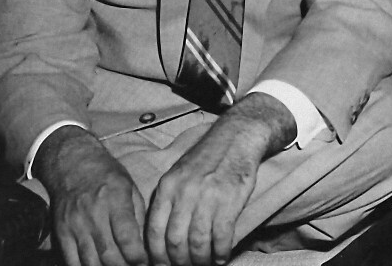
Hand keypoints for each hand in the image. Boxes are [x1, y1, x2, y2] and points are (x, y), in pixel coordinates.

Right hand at [35, 126, 147, 265]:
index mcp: (115, 200)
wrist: (72, 164)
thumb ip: (137, 215)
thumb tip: (144, 243)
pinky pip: (71, 261)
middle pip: (109, 254)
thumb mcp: (130, 187)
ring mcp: (75, 225)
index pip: (127, 237)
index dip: (137, 256)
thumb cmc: (107, 175)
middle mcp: (94, 214)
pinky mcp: (61, 233)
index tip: (144, 261)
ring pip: (91, 261)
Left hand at [145, 92, 295, 265]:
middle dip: (179, 262)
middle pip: (175, 242)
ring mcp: (208, 197)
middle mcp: (185, 193)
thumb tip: (159, 239)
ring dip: (201, 260)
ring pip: (198, 243)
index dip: (157, 255)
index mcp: (168, 187)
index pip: (154, 232)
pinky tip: (221, 256)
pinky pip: (221, 237)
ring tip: (204, 263)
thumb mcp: (178, 173)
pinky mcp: (230, 200)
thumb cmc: (207, 159)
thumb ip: (168, 201)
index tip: (163, 265)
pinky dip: (220, 252)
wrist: (237, 138)